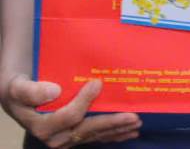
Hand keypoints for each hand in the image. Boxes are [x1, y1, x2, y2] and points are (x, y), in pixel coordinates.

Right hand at [0, 76, 140, 146]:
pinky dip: (113, 135)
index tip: (97, 83)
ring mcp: (66, 139)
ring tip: (137, 124)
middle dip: (111, 124)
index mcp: (42, 126)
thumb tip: (54, 91)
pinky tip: (129, 133)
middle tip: (133, 117)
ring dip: (117, 131)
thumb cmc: (20, 90)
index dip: (84, 101)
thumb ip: (32, 91)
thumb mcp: (19, 88)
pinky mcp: (74, 137)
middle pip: (87, 130)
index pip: (69, 116)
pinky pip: (96, 137)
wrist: (19, 98)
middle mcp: (55, 137)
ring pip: (95, 135)